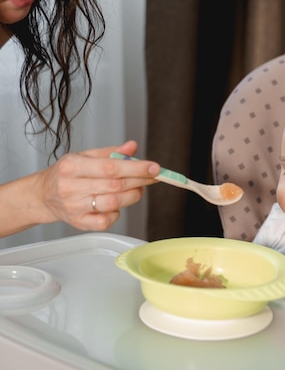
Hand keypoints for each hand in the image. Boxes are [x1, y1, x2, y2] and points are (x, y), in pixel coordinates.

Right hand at [36, 140, 159, 231]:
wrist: (44, 195)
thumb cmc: (67, 174)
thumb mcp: (85, 156)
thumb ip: (111, 152)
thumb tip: (132, 147)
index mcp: (72, 166)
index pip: (110, 167)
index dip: (136, 168)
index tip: (154, 168)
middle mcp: (71, 187)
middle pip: (115, 186)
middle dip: (140, 181)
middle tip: (153, 177)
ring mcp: (74, 207)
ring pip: (114, 203)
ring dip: (132, 196)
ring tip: (137, 188)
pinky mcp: (79, 222)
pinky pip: (106, 221)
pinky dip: (117, 213)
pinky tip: (117, 205)